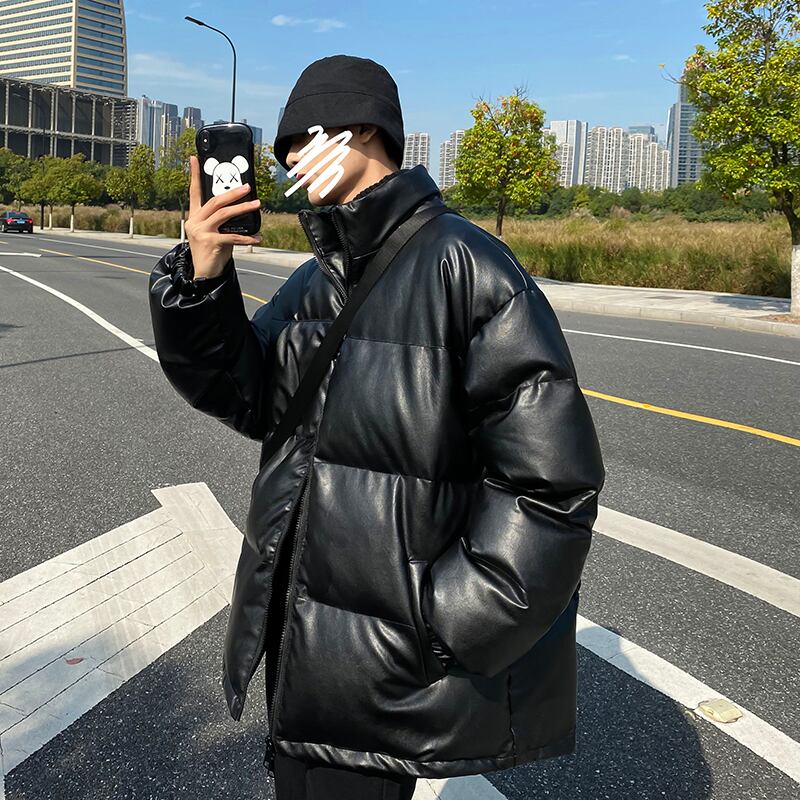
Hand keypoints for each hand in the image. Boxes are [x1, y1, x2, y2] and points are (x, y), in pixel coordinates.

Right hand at [185, 154, 261, 277]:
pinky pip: (231, 236)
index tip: (194, 158)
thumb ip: (222, 221)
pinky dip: (246, 237)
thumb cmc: (212, 251)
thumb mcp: (214, 232)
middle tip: (248, 187)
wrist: (204, 274)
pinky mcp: (210, 243)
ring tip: (256, 205)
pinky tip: (257, 238)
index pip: (194, 191)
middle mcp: (195, 221)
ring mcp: (201, 232)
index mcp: (195, 216)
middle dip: (232, 192)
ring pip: (223, 214)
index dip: (195, 174)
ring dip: (242, 208)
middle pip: (215, 201)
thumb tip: (241, 208)